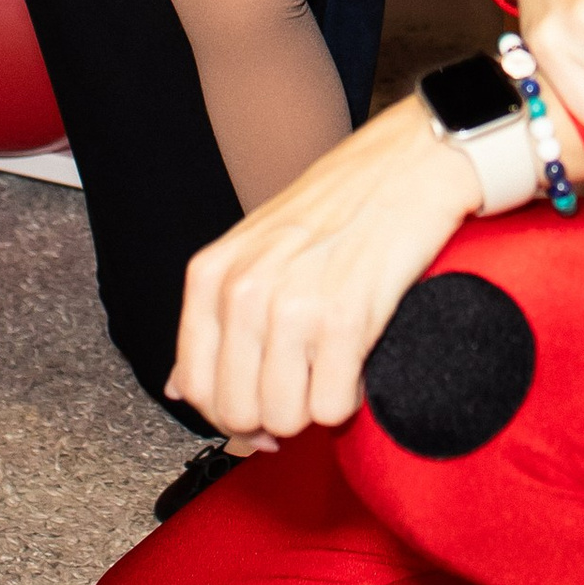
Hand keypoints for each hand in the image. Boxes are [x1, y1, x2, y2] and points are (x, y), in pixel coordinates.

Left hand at [169, 103, 483, 440]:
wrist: (406, 166)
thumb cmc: (337, 204)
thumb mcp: (253, 249)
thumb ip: (214, 317)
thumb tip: (177, 387)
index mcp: (212, 274)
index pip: (194, 386)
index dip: (228, 414)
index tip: (256, 413)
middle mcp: (243, 292)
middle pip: (237, 412)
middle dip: (272, 418)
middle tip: (302, 390)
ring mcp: (291, 307)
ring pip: (284, 419)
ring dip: (312, 408)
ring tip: (331, 367)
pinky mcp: (344, 321)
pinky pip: (332, 408)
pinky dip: (350, 397)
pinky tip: (356, 360)